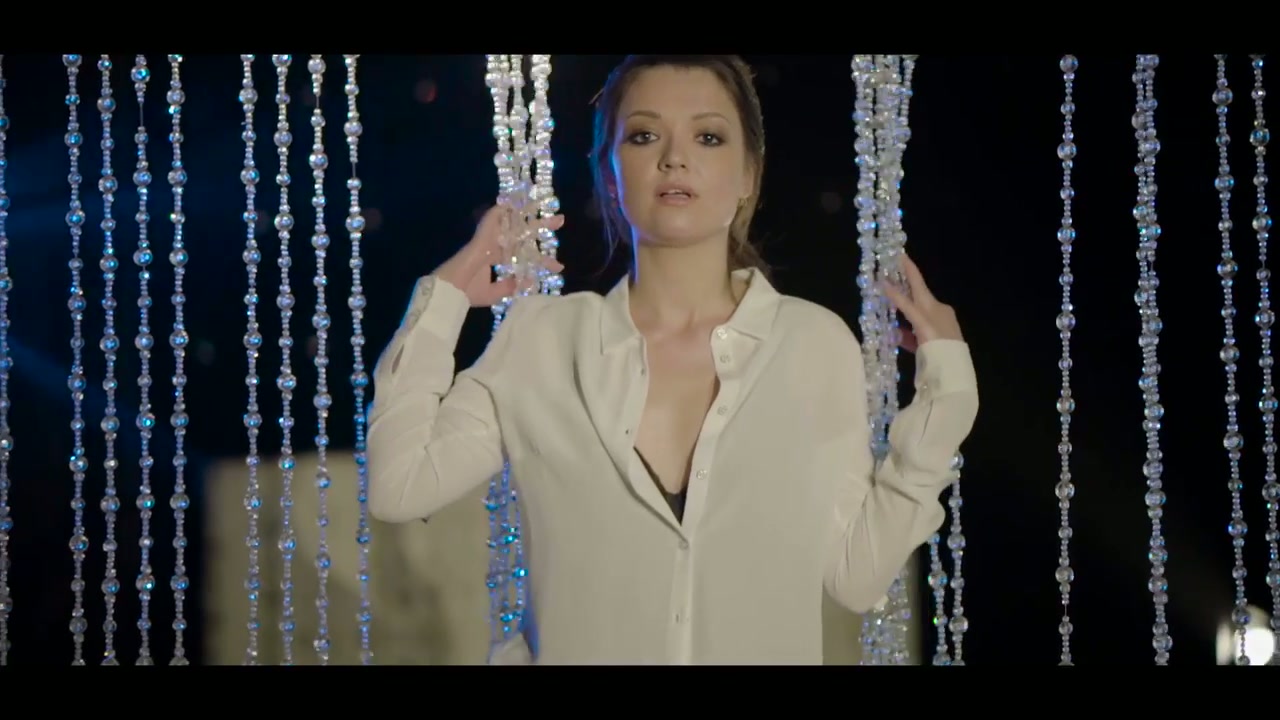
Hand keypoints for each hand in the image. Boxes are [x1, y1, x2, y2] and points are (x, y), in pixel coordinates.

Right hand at [436, 205, 565, 307]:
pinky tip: (513, 201)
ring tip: (544, 204)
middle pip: (522, 235)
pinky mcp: (482, 236)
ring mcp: (489, 239)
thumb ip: (510, 286)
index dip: (541, 261)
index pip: (523, 256)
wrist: (450, 292)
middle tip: (560, 220)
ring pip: (512, 224)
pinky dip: (502, 209)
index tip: (558, 266)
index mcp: (496, 259)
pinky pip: (493, 218)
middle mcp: (495, 246)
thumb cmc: (467, 293)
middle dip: (541, 228)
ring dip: (528, 214)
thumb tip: (529, 281)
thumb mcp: (494, 293)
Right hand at [880, 254, 962, 352]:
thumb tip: (884, 285)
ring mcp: (934, 329)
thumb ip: (903, 304)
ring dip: (901, 313)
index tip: (900, 253)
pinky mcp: (932, 344)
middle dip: (902, 289)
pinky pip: (916, 334)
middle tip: (888, 280)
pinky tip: (897, 338)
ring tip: (887, 311)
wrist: (953, 371)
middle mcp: (935, 313)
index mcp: (933, 305)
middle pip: (915, 298)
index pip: (918, 281)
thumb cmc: (938, 343)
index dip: (908, 268)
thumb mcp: (920, 321)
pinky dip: (906, 333)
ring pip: (914, 317)